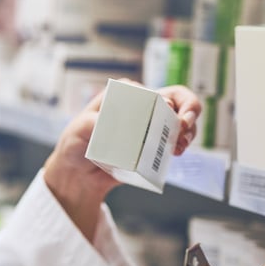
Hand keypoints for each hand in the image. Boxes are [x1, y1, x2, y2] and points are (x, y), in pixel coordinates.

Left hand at [43, 80, 200, 241]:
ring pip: (181, 116)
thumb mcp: (76, 132)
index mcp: (121, 95)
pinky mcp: (155, 141)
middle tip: (183, 128)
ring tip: (180, 145)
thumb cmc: (75, 146)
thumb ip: (89, 124)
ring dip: (189, 129)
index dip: (164, 101)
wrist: (81, 174)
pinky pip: (176, 137)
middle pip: (175, 98)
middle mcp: (138, 104)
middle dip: (188, 110)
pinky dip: (182, 142)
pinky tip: (177, 152)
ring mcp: (150, 122)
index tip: (169, 116)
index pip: (148, 91)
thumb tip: (104, 122)